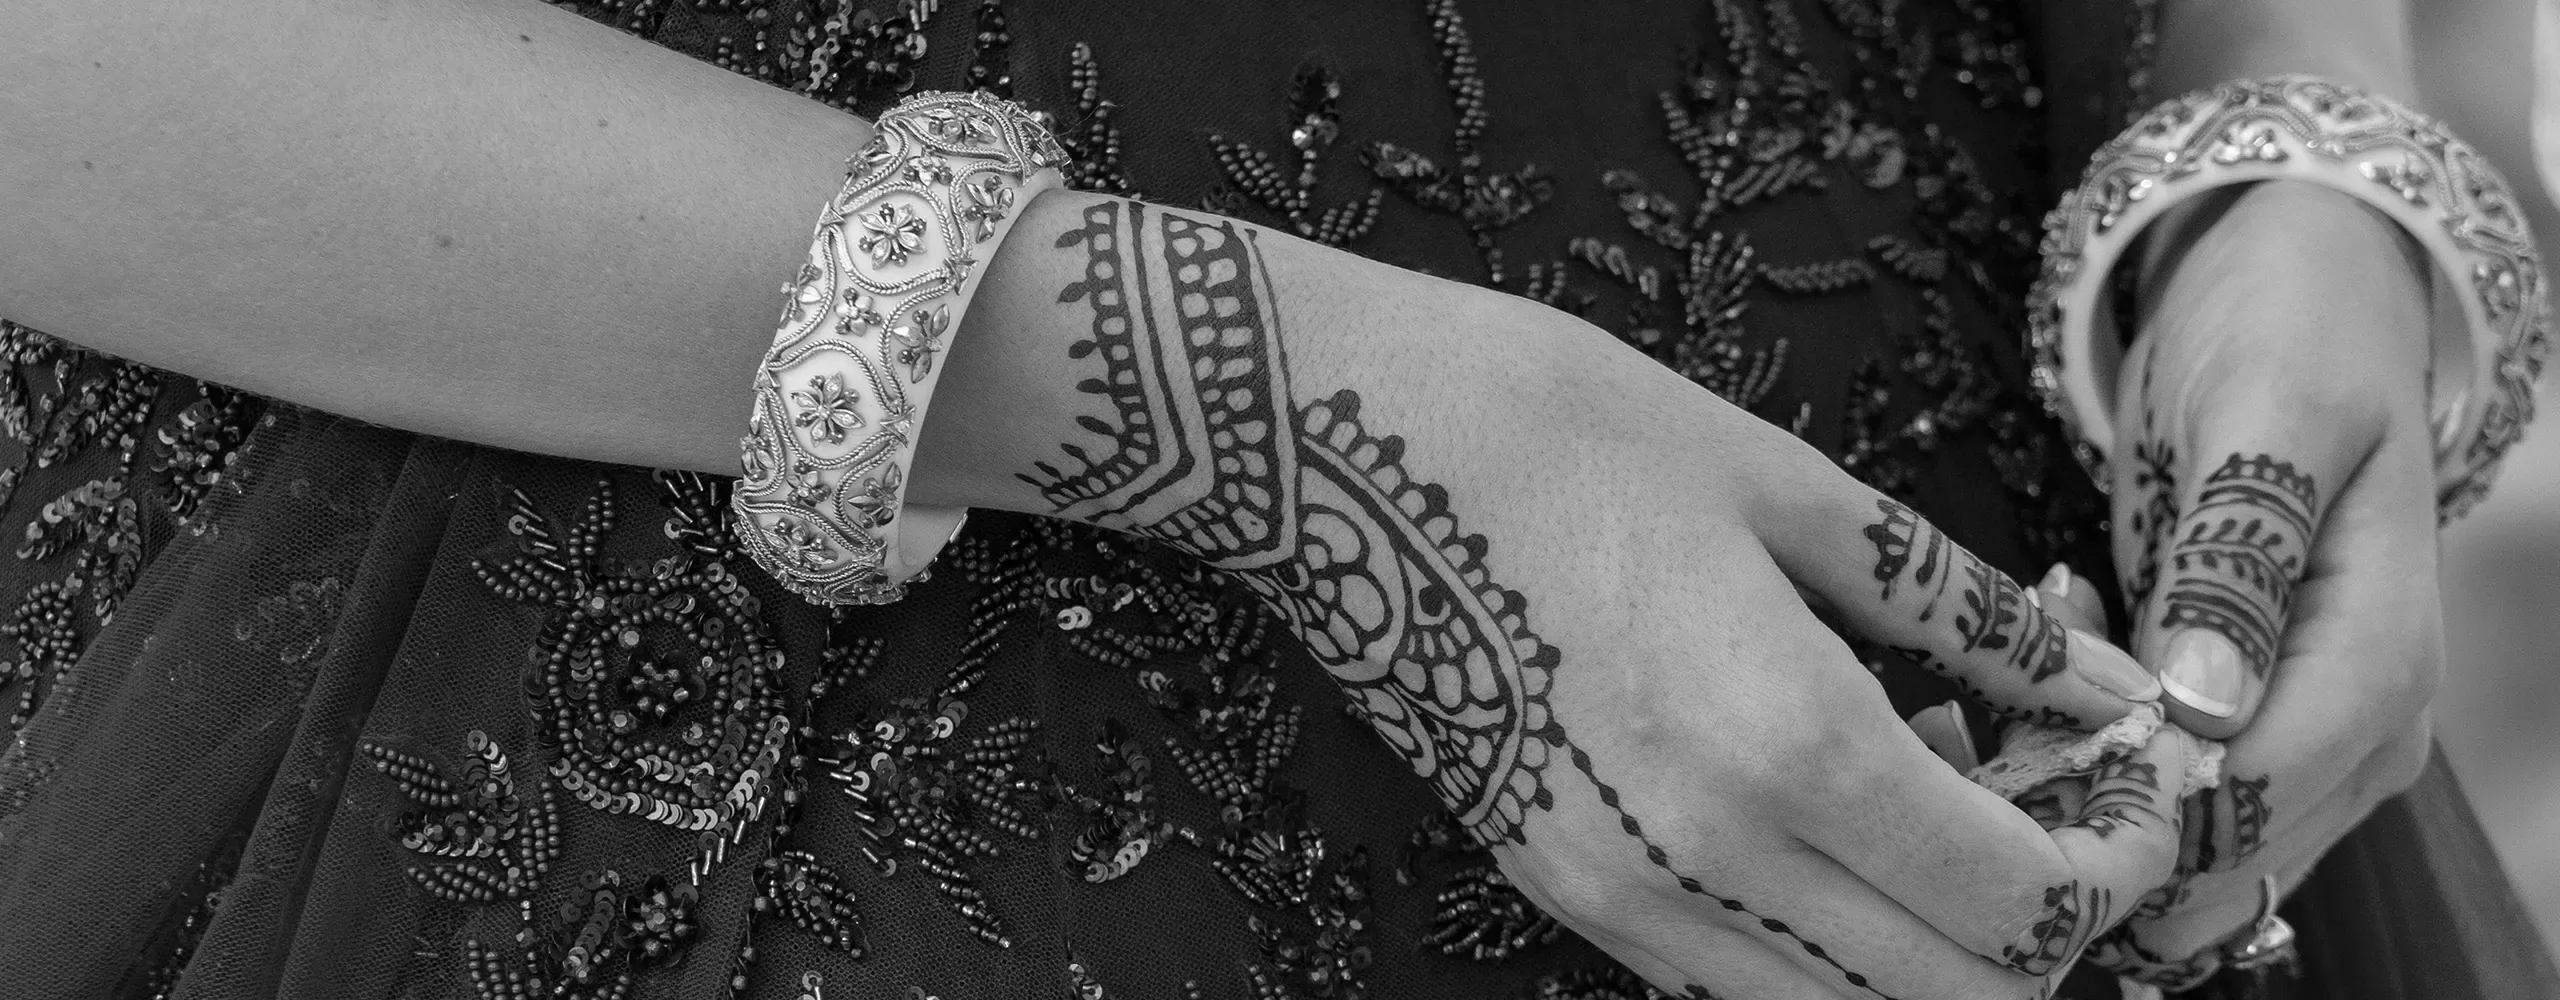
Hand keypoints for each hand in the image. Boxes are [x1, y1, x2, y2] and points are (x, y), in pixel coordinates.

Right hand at [946, 190, 2185, 996]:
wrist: (1335, 444)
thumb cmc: (1565, 429)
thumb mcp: (1792, 491)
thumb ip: (1968, 613)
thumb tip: (2109, 689)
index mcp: (1789, 742)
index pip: (2022, 910)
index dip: (2115, 872)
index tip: (2131, 790)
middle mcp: (1708, 858)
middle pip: (1953, 998)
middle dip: (2044, 927)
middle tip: (2059, 809)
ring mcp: (1619, 893)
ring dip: (1930, 944)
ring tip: (1945, 812)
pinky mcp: (1557, 887)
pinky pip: (1734, 976)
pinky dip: (1821, 940)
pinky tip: (1828, 819)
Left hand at [2081, 181, 2443, 981]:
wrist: (2308, 300)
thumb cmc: (2288, 334)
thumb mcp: (2262, 412)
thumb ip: (2233, 558)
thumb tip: (2207, 704)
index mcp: (2380, 662)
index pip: (2251, 801)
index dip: (2123, 789)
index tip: (2025, 718)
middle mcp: (2363, 736)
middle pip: (2213, 856)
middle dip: (2081, 793)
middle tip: (2005, 673)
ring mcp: (2311, 748)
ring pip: (2180, 854)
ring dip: (2073, 778)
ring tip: (2031, 648)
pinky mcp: (2249, 736)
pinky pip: (2160, 806)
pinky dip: (2082, 757)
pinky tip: (2052, 653)